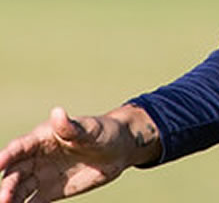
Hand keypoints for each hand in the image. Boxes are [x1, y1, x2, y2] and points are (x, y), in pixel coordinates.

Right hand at [0, 105, 159, 202]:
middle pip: (15, 172)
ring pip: (19, 189)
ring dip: (11, 198)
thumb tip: (57, 113)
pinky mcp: (49, 191)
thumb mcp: (91, 129)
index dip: (7, 155)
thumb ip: (72, 127)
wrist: (119, 150)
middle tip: (3, 198)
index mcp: (43, 137)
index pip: (20, 147)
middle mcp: (36, 157)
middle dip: (7, 184)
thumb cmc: (103, 132)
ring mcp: (41, 175)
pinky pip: (32, 202)